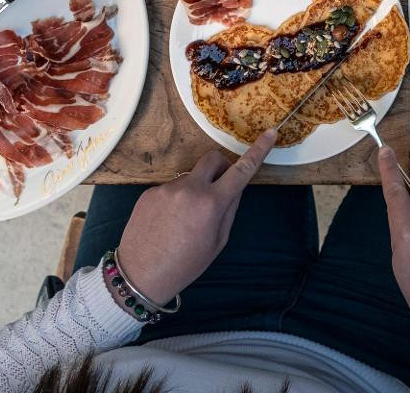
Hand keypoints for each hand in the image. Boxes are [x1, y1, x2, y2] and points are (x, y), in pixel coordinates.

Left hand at [115, 129, 274, 301]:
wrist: (139, 275)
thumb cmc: (185, 264)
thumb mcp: (217, 242)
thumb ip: (229, 209)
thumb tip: (235, 187)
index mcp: (211, 204)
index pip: (242, 170)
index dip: (258, 150)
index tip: (270, 133)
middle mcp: (190, 188)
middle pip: (212, 158)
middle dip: (221, 167)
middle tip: (218, 188)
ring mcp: (167, 188)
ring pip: (190, 177)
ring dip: (195, 189)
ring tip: (183, 219)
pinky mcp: (149, 192)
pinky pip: (171, 188)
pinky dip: (176, 200)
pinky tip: (167, 222)